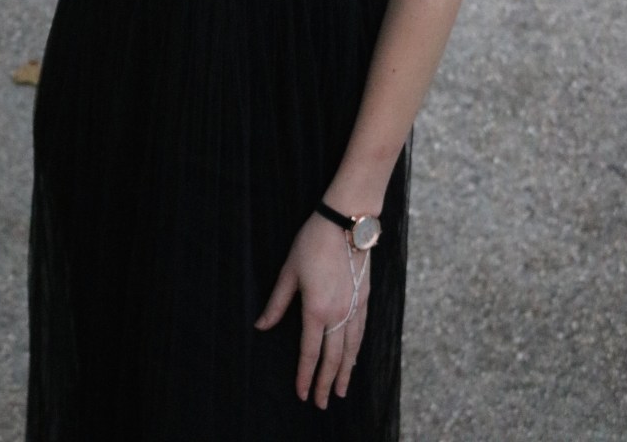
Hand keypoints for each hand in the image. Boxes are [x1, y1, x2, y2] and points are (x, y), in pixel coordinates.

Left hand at [254, 214, 370, 408]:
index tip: (302, 394)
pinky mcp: (365, 298)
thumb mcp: (289, 271)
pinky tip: (354, 358)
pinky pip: (362, 332)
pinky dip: (357, 350)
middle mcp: (338, 314)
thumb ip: (277, 303)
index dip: (305, 375)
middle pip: (333, 357)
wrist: (346, 223)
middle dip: (325, 383)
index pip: (310, 352)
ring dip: (345, 372)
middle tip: (321, 403)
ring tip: (341, 391)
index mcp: (316, 309)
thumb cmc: (313, 242)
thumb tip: (261, 325)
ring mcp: (355, 307)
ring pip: (351, 349)